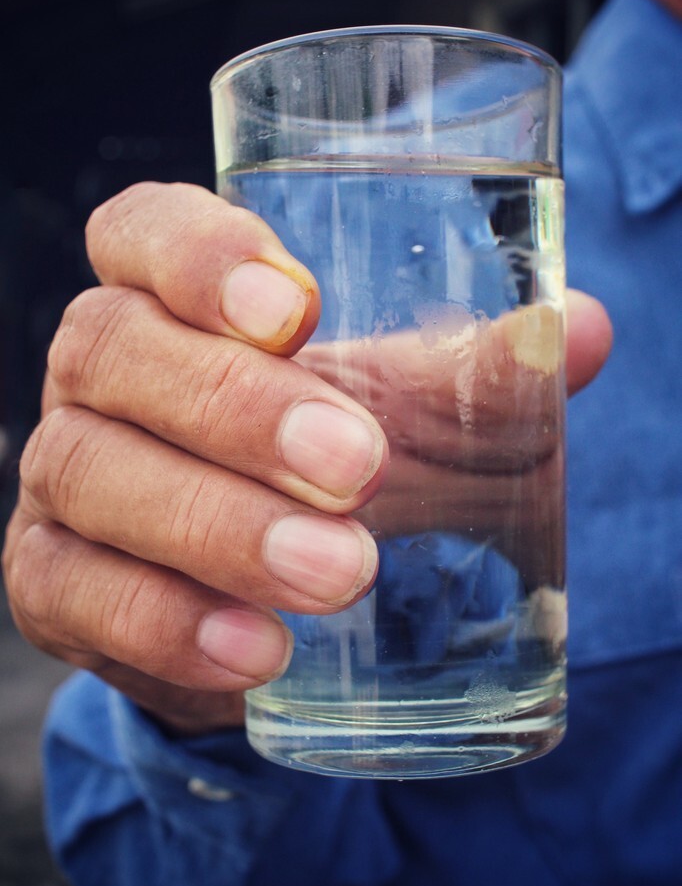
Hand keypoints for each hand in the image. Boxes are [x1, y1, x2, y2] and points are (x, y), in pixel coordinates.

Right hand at [2, 182, 611, 734]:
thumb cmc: (333, 468)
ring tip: (335, 577)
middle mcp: (100, 372)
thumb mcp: (406, 416)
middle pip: (114, 349)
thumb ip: (477, 376)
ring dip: (213, 526)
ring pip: (89, 472)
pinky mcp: (54, 579)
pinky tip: (256, 654)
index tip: (294, 309)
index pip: (143, 232)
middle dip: (234, 407)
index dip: (199, 254)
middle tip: (357, 470)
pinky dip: (164, 622)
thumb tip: (577, 331)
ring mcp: (64, 475)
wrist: (258, 590)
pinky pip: (77, 592)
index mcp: (170, 297)